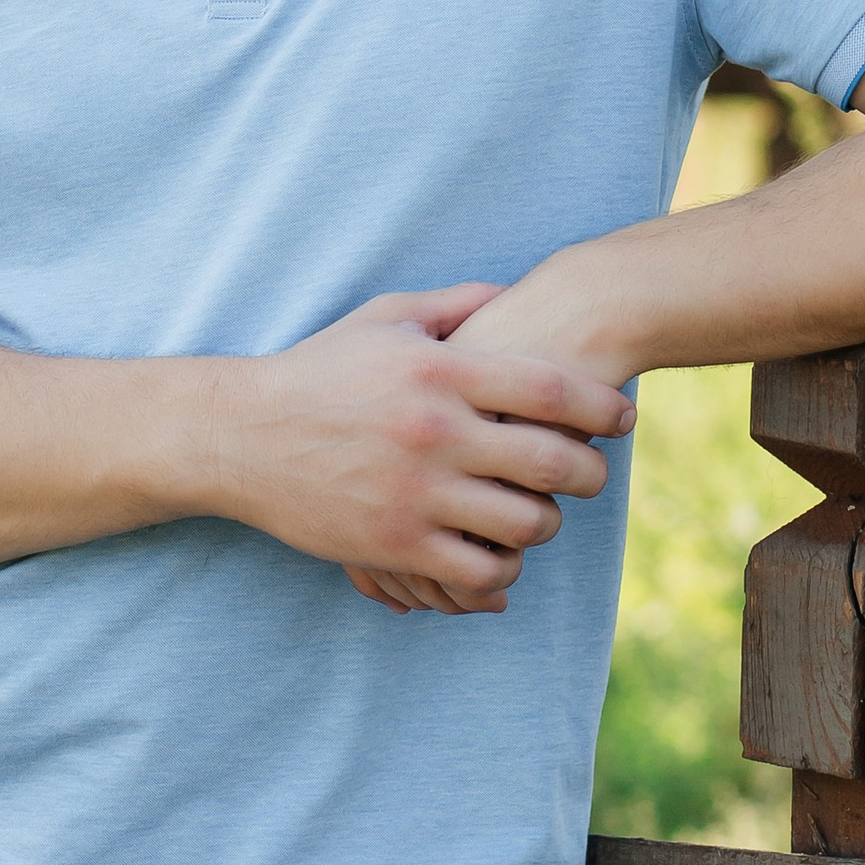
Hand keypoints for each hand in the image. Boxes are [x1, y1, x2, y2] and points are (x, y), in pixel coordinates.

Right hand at [204, 282, 633, 618]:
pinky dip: (502, 571)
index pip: (552, 390)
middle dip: (591, 473)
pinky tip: (497, 557)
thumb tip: (518, 292)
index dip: (603, 407)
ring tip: (541, 515)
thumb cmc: (319, 370)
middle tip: (592, 474)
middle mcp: (435, 432)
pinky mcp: (395, 545)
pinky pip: (480, 572)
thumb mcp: (384, 319)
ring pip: (526, 524)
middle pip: (554, 462)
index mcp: (439, 371)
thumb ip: (457, 304)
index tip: (623, 417)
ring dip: (546, 523)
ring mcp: (416, 493)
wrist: (241, 435)